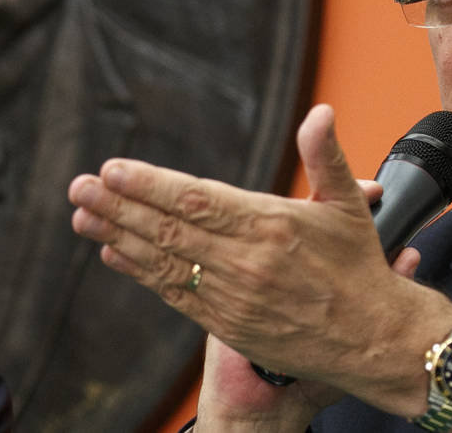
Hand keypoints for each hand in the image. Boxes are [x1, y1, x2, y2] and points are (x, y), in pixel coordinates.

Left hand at [69, 104, 451, 415]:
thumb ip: (326, 156)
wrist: (372, 339)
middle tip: (80, 187)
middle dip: (119, 207)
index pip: (198, 201)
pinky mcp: (226, 324)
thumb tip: (320, 112)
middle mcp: (246, 262)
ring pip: (163, 262)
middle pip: (169, 230)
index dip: (151, 186)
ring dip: (117, 237)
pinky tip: (112, 253)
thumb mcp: (349, 204)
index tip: (114, 170)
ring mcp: (232, 297)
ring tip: (82, 215)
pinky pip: (172, 294)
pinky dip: (139, 273)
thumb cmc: (360, 266)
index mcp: (272, 225)